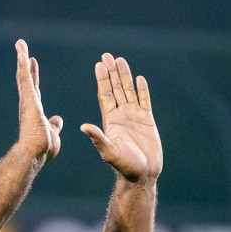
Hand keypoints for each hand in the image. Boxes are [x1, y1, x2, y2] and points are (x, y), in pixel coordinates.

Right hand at [15, 39, 62, 161]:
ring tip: (20, 43)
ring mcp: (27, 100)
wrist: (35, 152)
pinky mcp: (28, 98)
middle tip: (22, 49)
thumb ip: (54, 125)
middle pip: (26, 79)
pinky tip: (22, 51)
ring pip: (23, 75)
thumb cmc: (43, 148)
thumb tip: (58, 120)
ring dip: (21, 58)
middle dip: (24, 63)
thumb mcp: (53, 133)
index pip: (34, 89)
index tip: (32, 63)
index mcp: (35, 110)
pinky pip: (25, 77)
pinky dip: (23, 64)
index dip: (33, 76)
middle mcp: (29, 103)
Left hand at [80, 53, 161, 183]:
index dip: (102, 79)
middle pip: (116, 88)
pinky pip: (145, 101)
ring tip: (121, 60)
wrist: (142, 175)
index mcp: (110, 120)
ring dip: (125, 76)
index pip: (105, 95)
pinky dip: (142, 90)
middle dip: (112, 72)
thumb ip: (98, 138)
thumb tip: (83, 127)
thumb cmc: (125, 166)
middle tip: (107, 56)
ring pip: (129, 91)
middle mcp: (121, 115)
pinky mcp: (147, 121)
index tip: (99, 64)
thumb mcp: (109, 152)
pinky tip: (140, 79)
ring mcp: (134, 117)